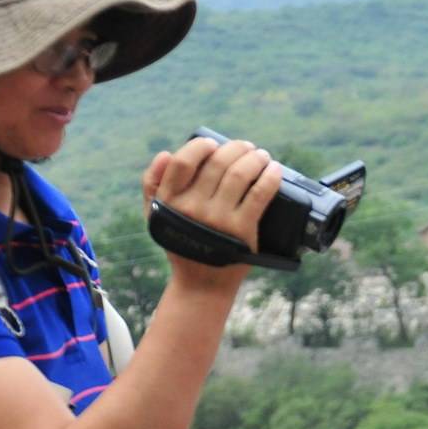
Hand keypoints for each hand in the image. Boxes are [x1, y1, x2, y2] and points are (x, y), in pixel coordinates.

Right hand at [141, 135, 281, 290]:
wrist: (202, 285)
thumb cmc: (182, 246)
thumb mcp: (156, 217)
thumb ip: (152, 185)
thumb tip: (166, 154)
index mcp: (169, 201)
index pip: (183, 161)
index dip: (200, 146)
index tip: (214, 143)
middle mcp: (192, 208)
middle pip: (217, 163)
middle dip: (236, 148)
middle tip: (247, 147)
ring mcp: (218, 218)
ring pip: (240, 174)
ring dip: (255, 159)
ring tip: (262, 156)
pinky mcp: (242, 230)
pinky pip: (259, 194)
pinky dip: (270, 177)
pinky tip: (275, 170)